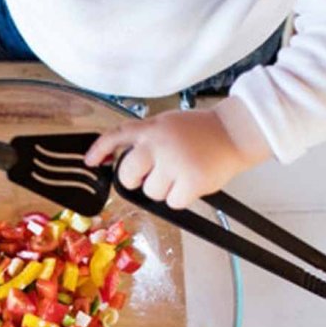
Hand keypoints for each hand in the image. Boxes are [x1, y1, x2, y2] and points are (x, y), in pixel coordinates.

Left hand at [85, 101, 271, 208]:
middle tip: (153, 175)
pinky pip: (172, 203)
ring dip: (163, 189)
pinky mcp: (191, 182)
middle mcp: (159, 145)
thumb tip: (119, 161)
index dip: (99, 149)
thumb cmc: (201, 131)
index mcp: (151, 128)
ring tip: (181, 174)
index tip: (90, 161)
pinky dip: (180, 198)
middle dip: (136, 180)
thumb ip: (145, 138)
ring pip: (151, 193)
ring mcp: (174, 164)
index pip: (116, 136)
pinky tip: (191, 183)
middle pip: (127, 175)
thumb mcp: (167, 124)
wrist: (235, 133)